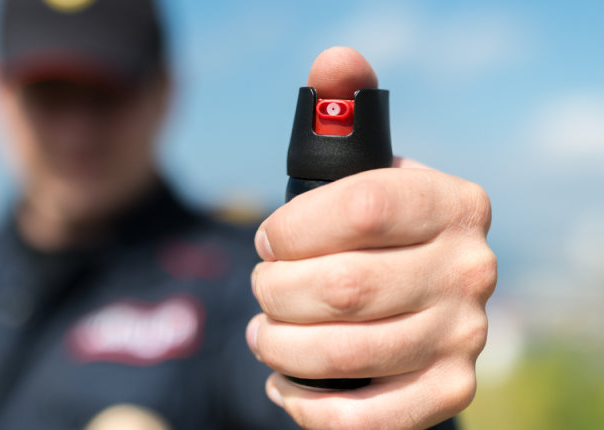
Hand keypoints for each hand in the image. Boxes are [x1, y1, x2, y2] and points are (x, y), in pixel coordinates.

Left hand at [246, 47, 495, 429]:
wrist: (412, 301)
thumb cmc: (368, 232)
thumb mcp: (358, 171)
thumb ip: (342, 112)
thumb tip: (336, 61)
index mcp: (451, 203)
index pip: (363, 206)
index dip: (293, 227)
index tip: (267, 240)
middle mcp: (470, 268)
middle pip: (346, 287)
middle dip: (275, 292)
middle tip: (261, 290)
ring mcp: (465, 335)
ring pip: (346, 352)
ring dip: (281, 346)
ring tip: (264, 333)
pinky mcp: (448, 391)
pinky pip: (367, 418)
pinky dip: (309, 404)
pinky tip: (287, 382)